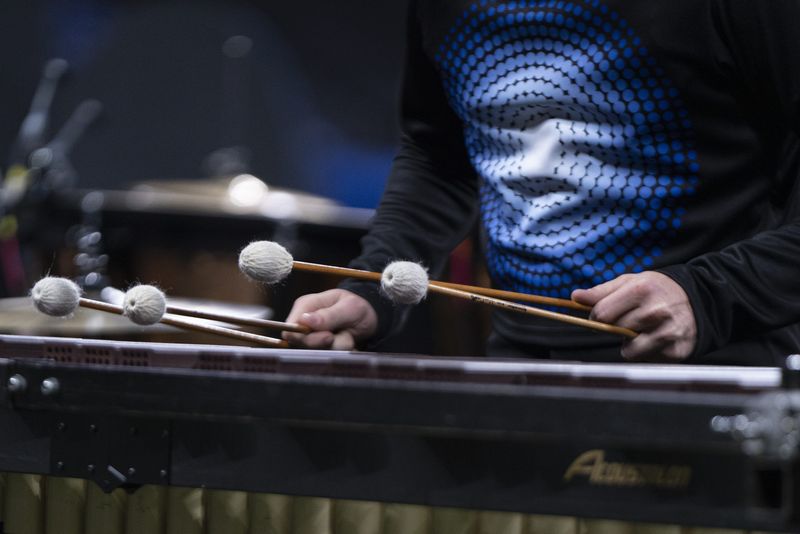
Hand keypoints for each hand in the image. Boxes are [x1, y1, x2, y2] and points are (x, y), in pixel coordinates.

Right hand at [282, 289, 377, 349]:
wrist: (371, 318)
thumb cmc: (357, 307)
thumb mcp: (349, 307)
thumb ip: (328, 315)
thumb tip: (304, 320)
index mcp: (306, 305)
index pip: (291, 327)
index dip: (305, 336)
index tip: (328, 336)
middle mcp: (305, 321)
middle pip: (302, 342)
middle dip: (326, 343)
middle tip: (342, 335)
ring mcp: (313, 335)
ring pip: (318, 351)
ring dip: (338, 346)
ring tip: (349, 334)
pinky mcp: (322, 346)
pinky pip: (328, 355)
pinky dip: (341, 350)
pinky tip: (348, 341)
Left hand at [571, 272, 696, 361]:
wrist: (698, 299)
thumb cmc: (657, 290)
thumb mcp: (629, 282)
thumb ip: (600, 291)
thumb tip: (574, 297)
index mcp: (641, 290)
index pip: (602, 313)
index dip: (597, 316)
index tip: (603, 315)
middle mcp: (656, 311)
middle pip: (615, 331)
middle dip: (617, 327)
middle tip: (631, 319)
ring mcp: (668, 333)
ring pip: (629, 351)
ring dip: (630, 344)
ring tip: (642, 330)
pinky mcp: (676, 351)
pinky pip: (647, 360)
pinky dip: (647, 352)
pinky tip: (657, 338)